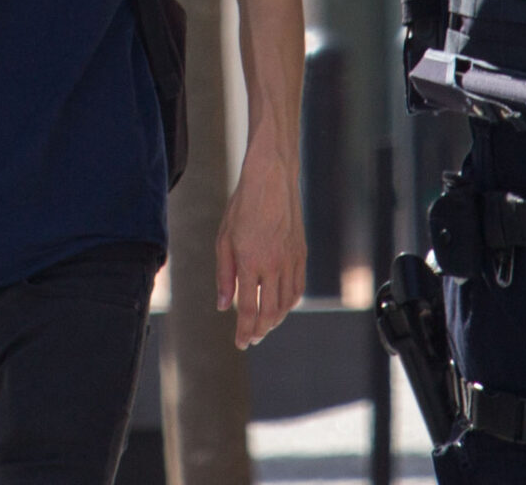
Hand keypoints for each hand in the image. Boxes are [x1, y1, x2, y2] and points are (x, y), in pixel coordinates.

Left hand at [217, 148, 303, 349]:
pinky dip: (290, 302)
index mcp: (250, 263)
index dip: (244, 331)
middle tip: (252, 339)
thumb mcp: (223, 240)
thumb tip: (224, 306)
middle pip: (270, 312)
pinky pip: (298, 287)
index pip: (248, 309)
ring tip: (264, 326)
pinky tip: (281, 306)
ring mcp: (291, 261)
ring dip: (276, 319)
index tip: (241, 343)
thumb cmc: (242, 208)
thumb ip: (224, 276)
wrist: (272, 181)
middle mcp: (274, 266)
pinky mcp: (301, 254)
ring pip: (287, 303)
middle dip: (260, 331)